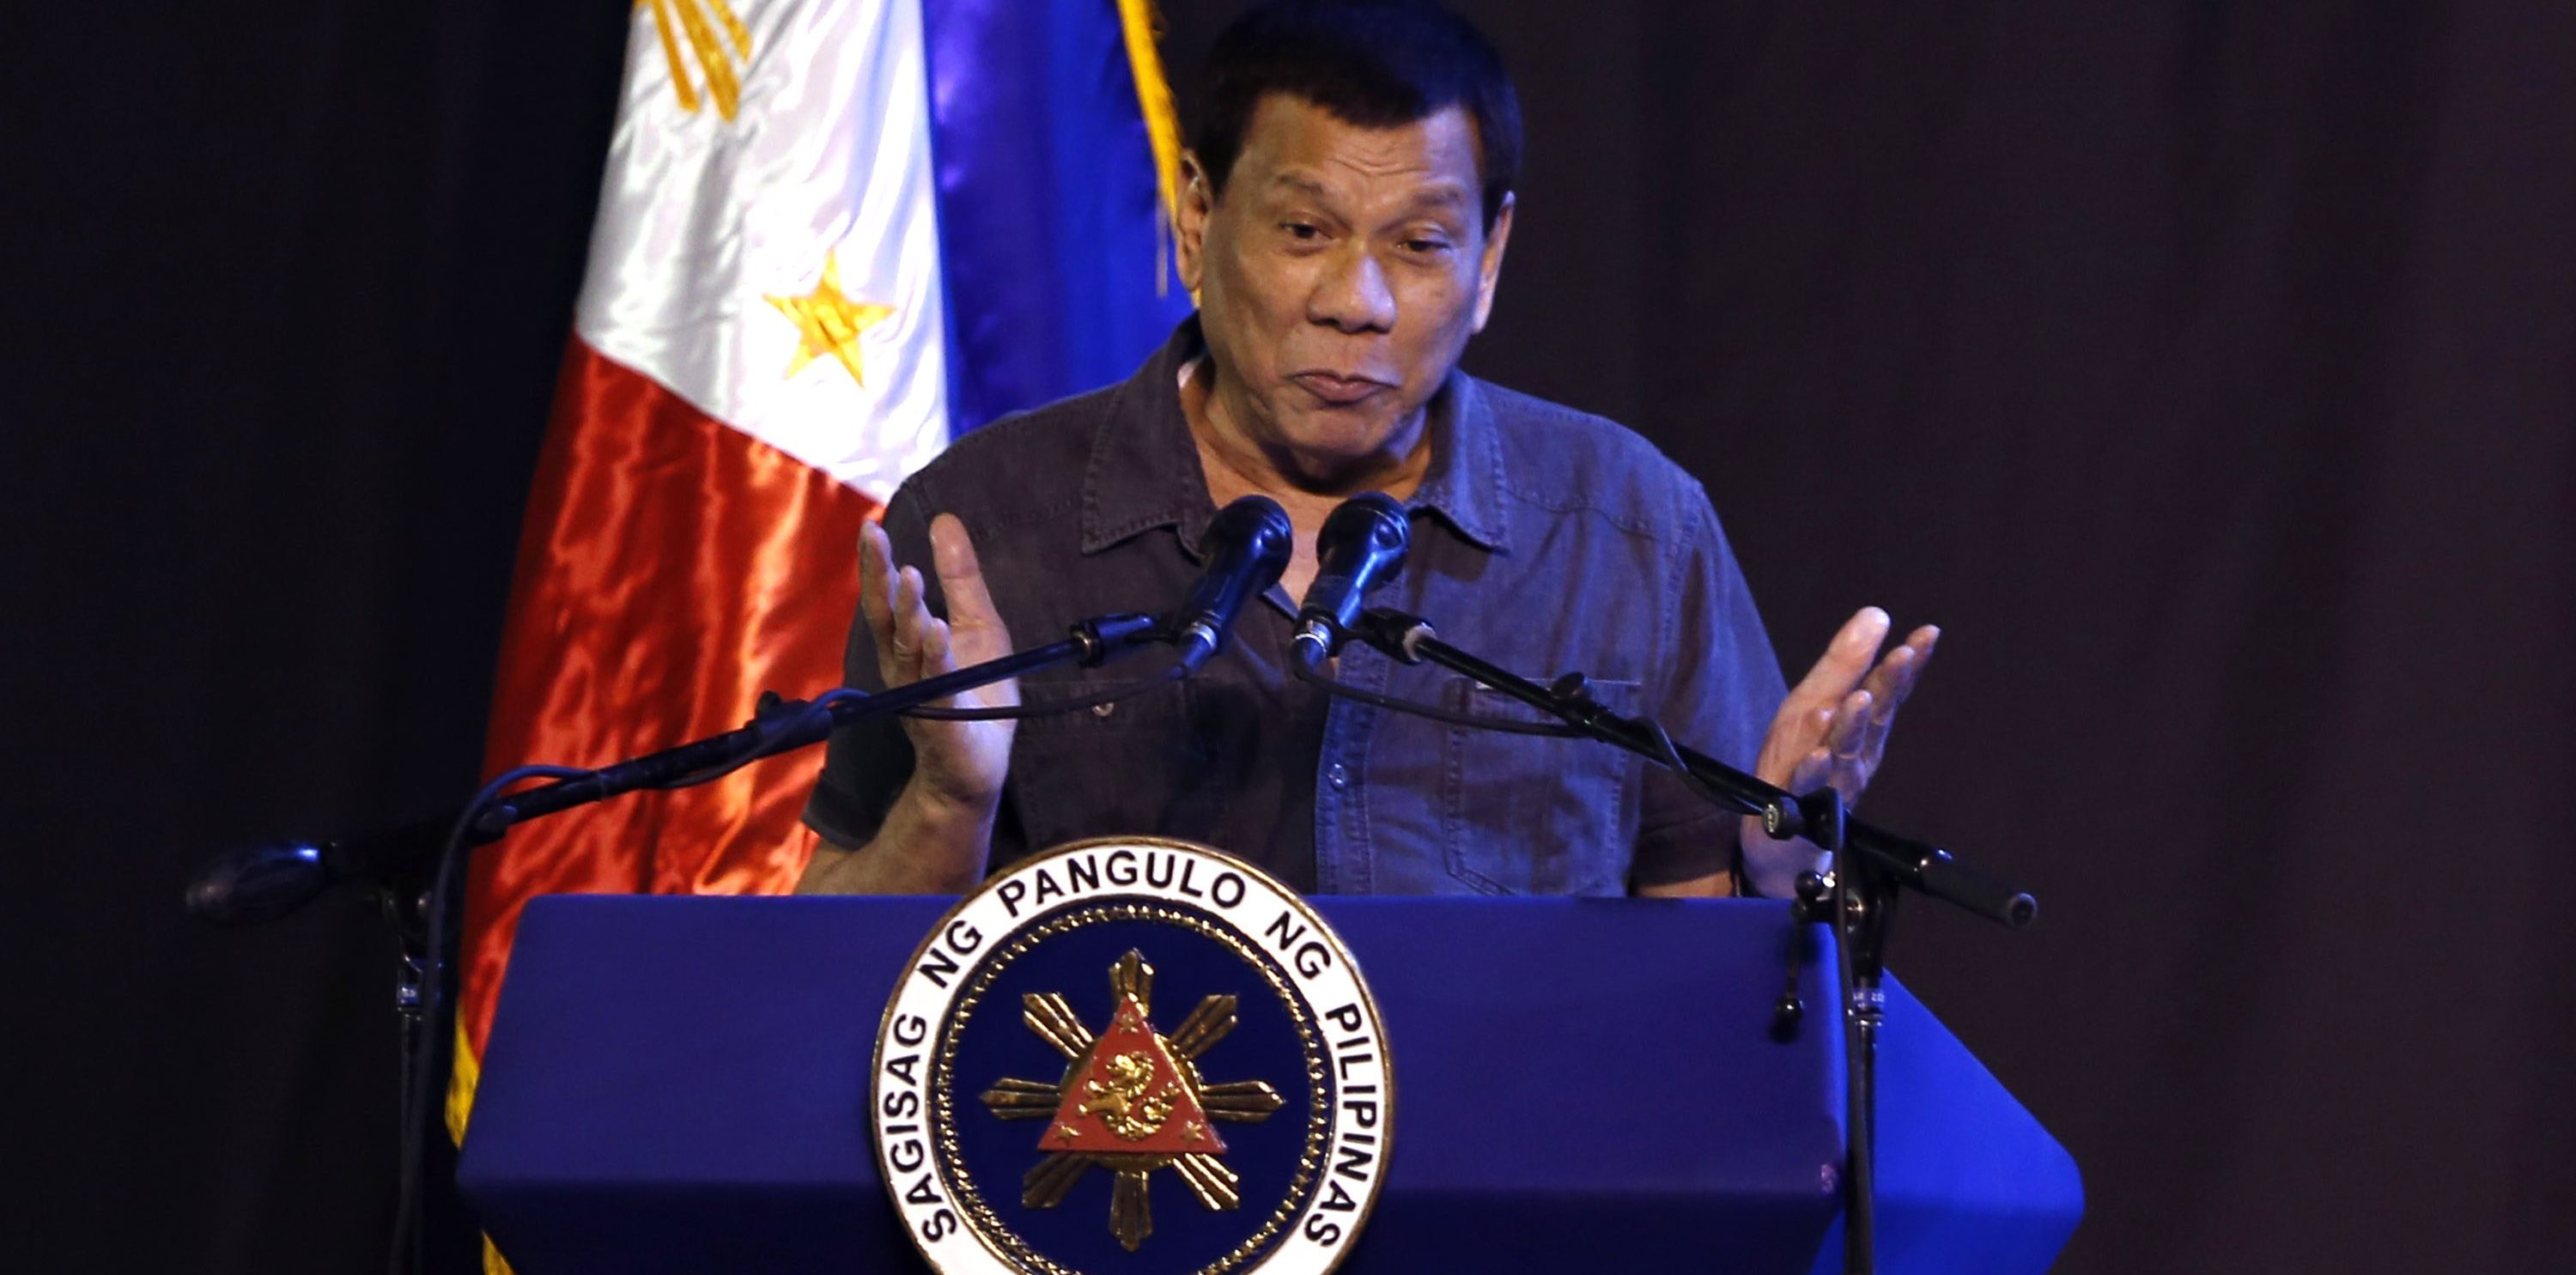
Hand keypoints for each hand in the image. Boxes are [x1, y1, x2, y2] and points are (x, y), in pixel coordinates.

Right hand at [858, 513, 1017, 813]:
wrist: (976, 768)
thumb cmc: (975, 694)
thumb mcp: (976, 624)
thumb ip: (960, 578)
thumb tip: (943, 520)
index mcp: (905, 644)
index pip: (884, 598)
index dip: (876, 564)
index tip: (870, 526)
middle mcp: (902, 667)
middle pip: (884, 617)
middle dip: (878, 577)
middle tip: (874, 537)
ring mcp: (919, 694)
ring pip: (907, 648)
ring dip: (908, 611)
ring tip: (910, 575)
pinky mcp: (944, 719)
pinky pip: (937, 684)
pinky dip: (935, 656)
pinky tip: (936, 630)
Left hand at [1738, 607, 1938, 896]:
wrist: (1778, 836)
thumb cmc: (1800, 761)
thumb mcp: (1815, 702)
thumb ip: (1846, 663)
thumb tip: (1878, 613)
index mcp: (1862, 728)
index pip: (1889, 689)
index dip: (1908, 663)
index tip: (1927, 634)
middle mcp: (1854, 754)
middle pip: (1874, 717)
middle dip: (1889, 686)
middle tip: (1903, 655)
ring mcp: (1830, 782)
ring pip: (1846, 751)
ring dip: (1853, 724)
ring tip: (1858, 698)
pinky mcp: (1799, 807)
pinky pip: (1808, 787)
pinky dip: (1814, 769)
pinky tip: (1820, 754)